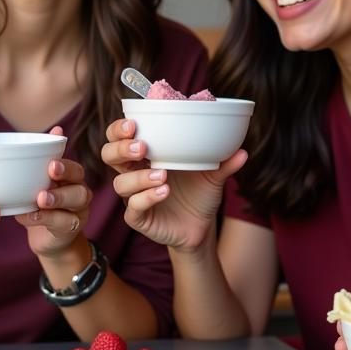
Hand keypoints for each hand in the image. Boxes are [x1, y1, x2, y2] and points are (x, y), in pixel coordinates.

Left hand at [16, 129, 92, 256]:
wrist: (50, 240)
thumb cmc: (44, 205)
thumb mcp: (41, 182)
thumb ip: (45, 159)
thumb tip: (57, 129)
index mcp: (72, 180)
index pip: (75, 169)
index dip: (66, 166)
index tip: (51, 163)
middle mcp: (80, 194)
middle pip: (80, 184)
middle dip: (66, 179)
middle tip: (49, 175)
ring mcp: (79, 213)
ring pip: (76, 202)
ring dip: (57, 199)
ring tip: (40, 199)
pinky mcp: (71, 230)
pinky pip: (63, 222)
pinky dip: (46, 219)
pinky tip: (30, 216)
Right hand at [101, 117, 245, 251]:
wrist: (201, 226)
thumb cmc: (199, 193)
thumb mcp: (213, 175)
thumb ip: (224, 163)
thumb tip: (242, 151)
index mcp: (145, 155)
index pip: (119, 137)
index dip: (119, 129)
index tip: (134, 123)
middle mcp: (134, 173)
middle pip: (108, 155)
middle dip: (120, 148)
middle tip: (142, 146)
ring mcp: (134, 196)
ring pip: (120, 183)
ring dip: (138, 177)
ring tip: (162, 174)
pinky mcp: (139, 218)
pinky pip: (133, 208)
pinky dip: (147, 198)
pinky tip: (164, 191)